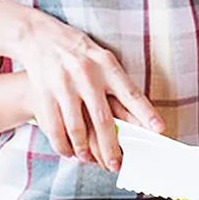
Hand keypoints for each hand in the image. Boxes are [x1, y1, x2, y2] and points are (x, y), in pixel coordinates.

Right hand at [19, 10, 163, 169]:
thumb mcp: (102, 59)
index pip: (130, 93)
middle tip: (116, 164)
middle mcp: (86, 74)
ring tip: (88, 159)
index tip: (158, 129)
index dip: (145, 113)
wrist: (40, 36)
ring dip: (83, 149)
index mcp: (106, 65)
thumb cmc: (78, 51)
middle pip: (102, 118)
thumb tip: (136, 115)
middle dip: (111, 146)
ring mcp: (64, 84)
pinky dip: (62, 144)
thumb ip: (118, 84)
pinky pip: (54, 126)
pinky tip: (68, 151)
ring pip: (76, 127)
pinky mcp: (44, 93)